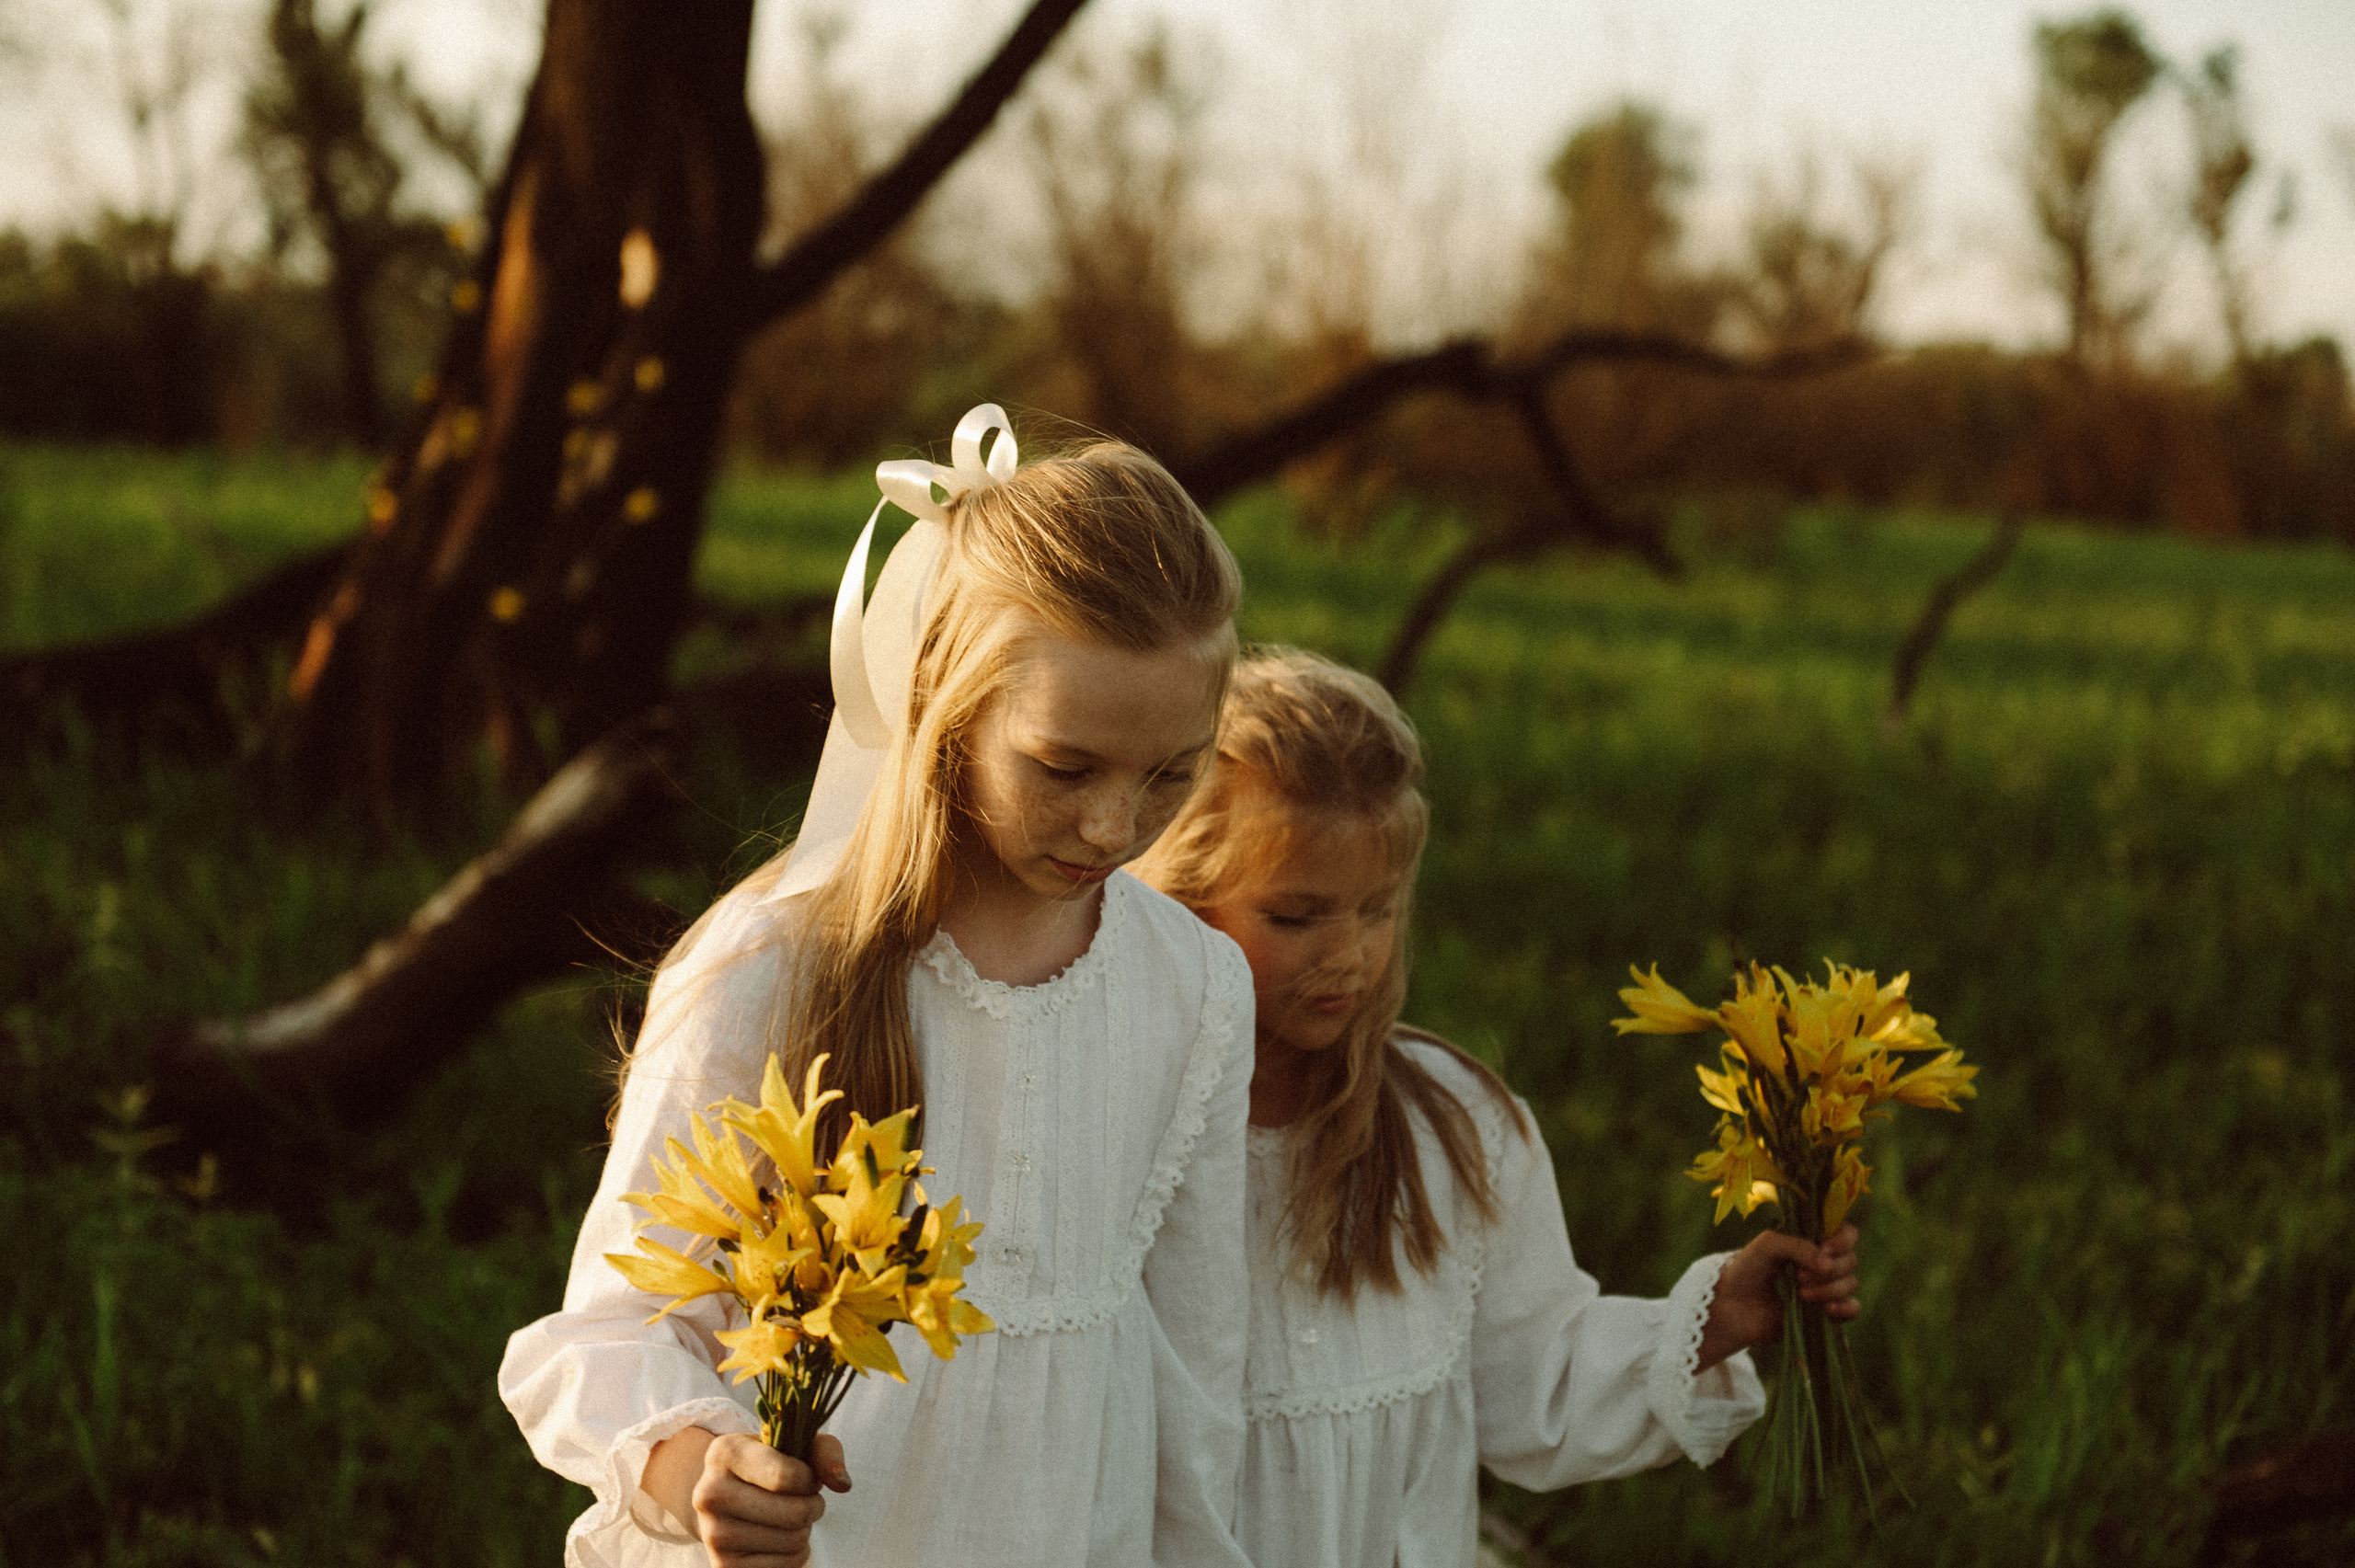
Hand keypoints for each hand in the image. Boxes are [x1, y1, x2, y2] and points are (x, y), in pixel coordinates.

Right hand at [644, 1428, 850, 1567]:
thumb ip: (825, 1452)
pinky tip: (778, 1539)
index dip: (810, 1480)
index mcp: (725, 1453)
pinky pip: (785, 1566)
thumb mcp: (795, 1445)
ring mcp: (713, 1534)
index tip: (806, 1476)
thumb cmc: (770, 1465)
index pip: (787, 1476)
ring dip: (804, 1530)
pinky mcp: (724, 1566)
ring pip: (793, 1541)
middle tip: (804, 1499)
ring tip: (788, 1517)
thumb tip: (842, 1483)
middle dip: (813, 1506)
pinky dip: (794, 1554)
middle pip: (794, 1513)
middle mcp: (710, 1494)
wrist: (728, 1496)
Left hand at [1694, 1225, 1859, 1372]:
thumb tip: (1827, 1264)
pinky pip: (1853, 1309)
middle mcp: (1823, 1263)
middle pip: (1850, 1261)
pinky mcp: (1826, 1314)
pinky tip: (1828, 1310)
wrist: (1732, 1308)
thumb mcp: (1767, 1245)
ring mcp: (1826, 1289)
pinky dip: (1846, 1308)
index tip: (1826, 1249)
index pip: (1846, 1233)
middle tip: (1797, 1276)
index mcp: (1812, 1241)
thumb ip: (1798, 1246)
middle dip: (1828, 1270)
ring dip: (1829, 1289)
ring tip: (1801, 1294)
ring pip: (1850, 1284)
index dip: (1843, 1240)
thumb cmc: (1746, 1269)